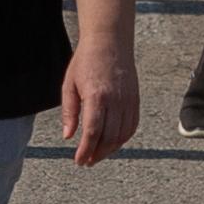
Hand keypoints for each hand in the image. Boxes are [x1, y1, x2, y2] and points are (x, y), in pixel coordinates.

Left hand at [60, 37, 139, 166]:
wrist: (110, 42)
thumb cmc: (86, 61)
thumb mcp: (69, 85)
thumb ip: (69, 112)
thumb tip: (68, 136)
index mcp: (96, 96)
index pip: (93, 131)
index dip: (86, 150)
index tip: (79, 160)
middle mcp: (115, 100)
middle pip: (109, 137)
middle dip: (97, 154)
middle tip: (87, 161)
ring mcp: (128, 100)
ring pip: (122, 134)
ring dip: (110, 149)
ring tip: (97, 154)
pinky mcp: (135, 99)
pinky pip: (132, 126)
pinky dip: (122, 138)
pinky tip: (112, 142)